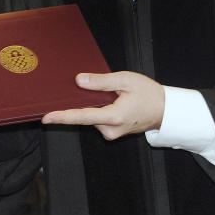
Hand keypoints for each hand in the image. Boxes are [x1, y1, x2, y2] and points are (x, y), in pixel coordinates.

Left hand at [41, 72, 164, 139]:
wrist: (166, 110)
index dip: (63, 116)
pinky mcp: (113, 132)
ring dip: (93, 105)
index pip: (82, 117)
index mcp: (114, 117)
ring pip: (91, 117)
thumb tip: (79, 81)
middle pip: (85, 115)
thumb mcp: (126, 80)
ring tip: (111, 94)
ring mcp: (112, 133)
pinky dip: (98, 109)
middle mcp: (110, 129)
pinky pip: (98, 120)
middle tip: (87, 87)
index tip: (47, 118)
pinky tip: (109, 101)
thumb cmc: (149, 94)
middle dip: (81, 102)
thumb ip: (101, 82)